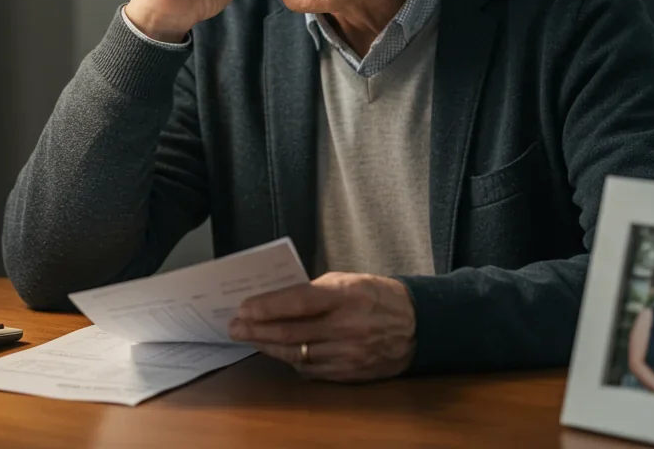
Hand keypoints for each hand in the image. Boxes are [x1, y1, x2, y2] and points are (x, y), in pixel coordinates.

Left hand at [227, 272, 415, 382]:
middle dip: (257, 331)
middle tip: (235, 328)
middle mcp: (347, 327)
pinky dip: (292, 361)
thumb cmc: (379, 296)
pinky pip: (312, 369)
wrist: (418, 326)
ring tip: (251, 339)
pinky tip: (279, 353)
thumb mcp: (350, 280)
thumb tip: (278, 299)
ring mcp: (348, 353)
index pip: (298, 302)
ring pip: (297, 355)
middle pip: (290, 333)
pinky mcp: (350, 373)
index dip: (267, 307)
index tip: (244, 308)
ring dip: (269, 348)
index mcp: (347, 296)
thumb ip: (316, 290)